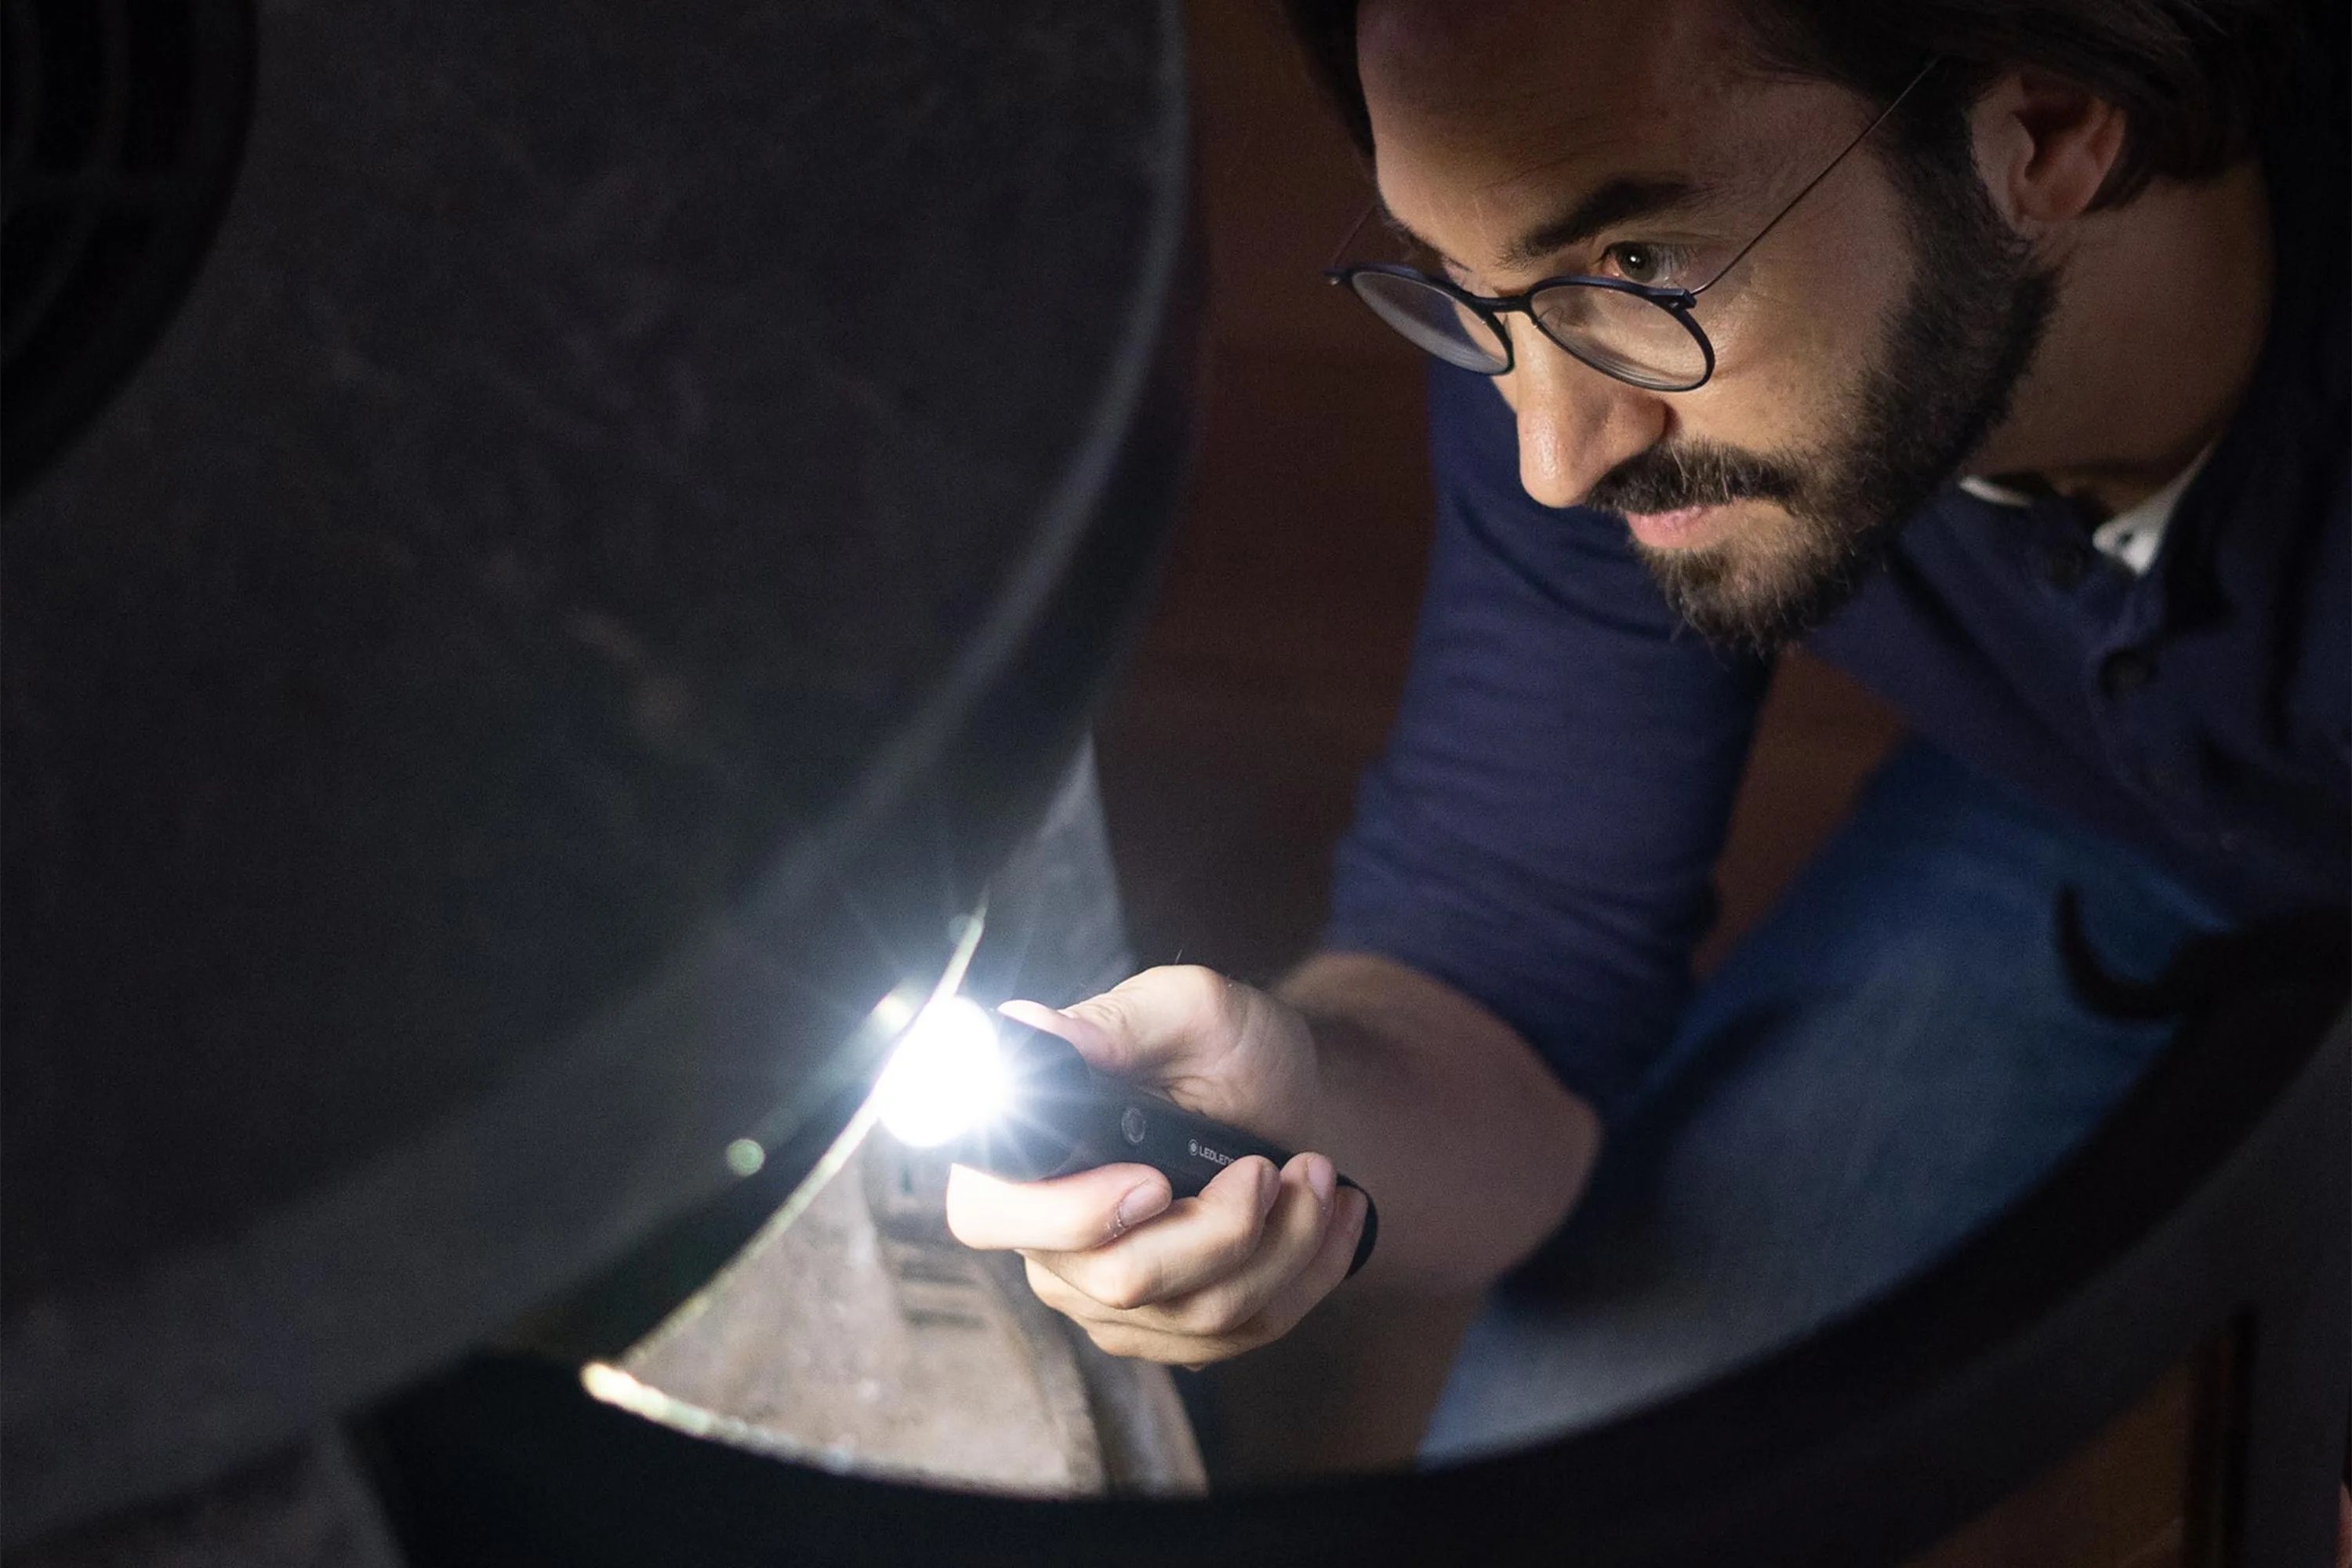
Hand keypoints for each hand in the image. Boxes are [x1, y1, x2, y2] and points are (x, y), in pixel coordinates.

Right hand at [942, 966, 1371, 1364]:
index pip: (988, 1215)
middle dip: (1224, 1226)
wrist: (1283, 1094)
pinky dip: (1306, 1274)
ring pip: (1197, 1314)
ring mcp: (1104, 1294)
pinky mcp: (1167, 1329)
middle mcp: (1046, 1237)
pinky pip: (1240, 1335)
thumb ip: (1110, 1023)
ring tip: (1315, 1174)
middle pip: (1120, 1279)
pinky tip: (1331, 1217)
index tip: (1155, 1183)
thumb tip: (1026, 1027)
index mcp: (1022, 1155)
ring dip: (1284, 1244)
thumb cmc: (1225, 1046)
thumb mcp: (1183, 1010)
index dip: (1067, 1215)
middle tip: (1270, 1166)